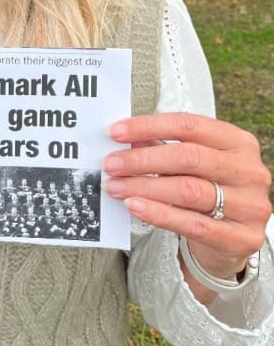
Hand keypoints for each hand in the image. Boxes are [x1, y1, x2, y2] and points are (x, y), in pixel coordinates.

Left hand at [103, 113, 271, 285]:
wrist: (232, 238)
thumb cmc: (208, 188)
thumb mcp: (190, 163)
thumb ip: (161, 146)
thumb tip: (123, 136)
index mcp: (237, 141)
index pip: (188, 125)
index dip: (148, 126)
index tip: (115, 132)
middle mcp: (248, 170)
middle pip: (188, 157)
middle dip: (142, 160)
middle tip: (111, 165)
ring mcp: (250, 205)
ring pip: (189, 191)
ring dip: (144, 187)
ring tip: (116, 187)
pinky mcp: (244, 237)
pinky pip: (194, 225)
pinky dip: (159, 214)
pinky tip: (135, 207)